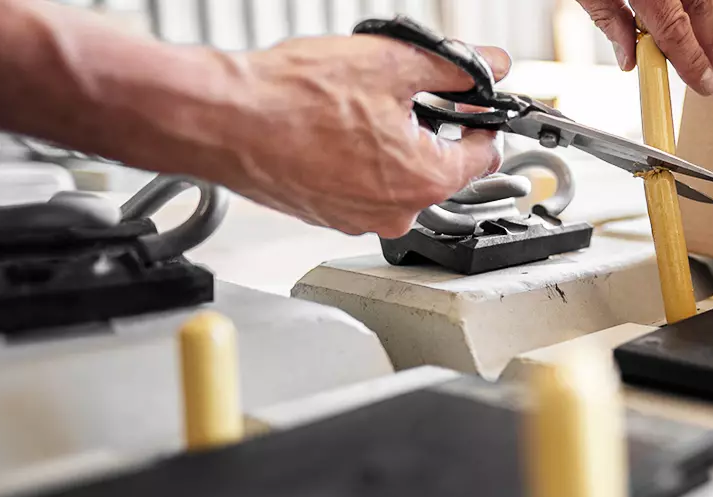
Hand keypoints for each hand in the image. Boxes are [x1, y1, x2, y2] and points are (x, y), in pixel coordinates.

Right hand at [201, 35, 511, 236]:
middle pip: (440, 167)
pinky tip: (331, 126)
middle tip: (400, 91)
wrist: (222, 120)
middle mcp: (395, 212)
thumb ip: (453, 66)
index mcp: (424, 181)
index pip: (485, 154)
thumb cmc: (292, 98)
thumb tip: (489, 64)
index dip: (480, 116)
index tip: (468, 97)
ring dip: (389, 142)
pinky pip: (360, 185)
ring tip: (356, 106)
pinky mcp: (325, 214)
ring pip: (397, 176)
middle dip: (430, 127)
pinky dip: (355, 157)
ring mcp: (357, 218)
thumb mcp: (390, 63)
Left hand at [576, 0, 712, 95]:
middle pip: (696, 8)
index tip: (705, 83)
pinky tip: (687, 13)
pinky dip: (688, 2)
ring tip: (705, 43)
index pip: (674, 31)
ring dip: (701, 20)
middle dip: (707, 41)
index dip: (692, 61)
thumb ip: (607, 17)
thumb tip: (627, 57)